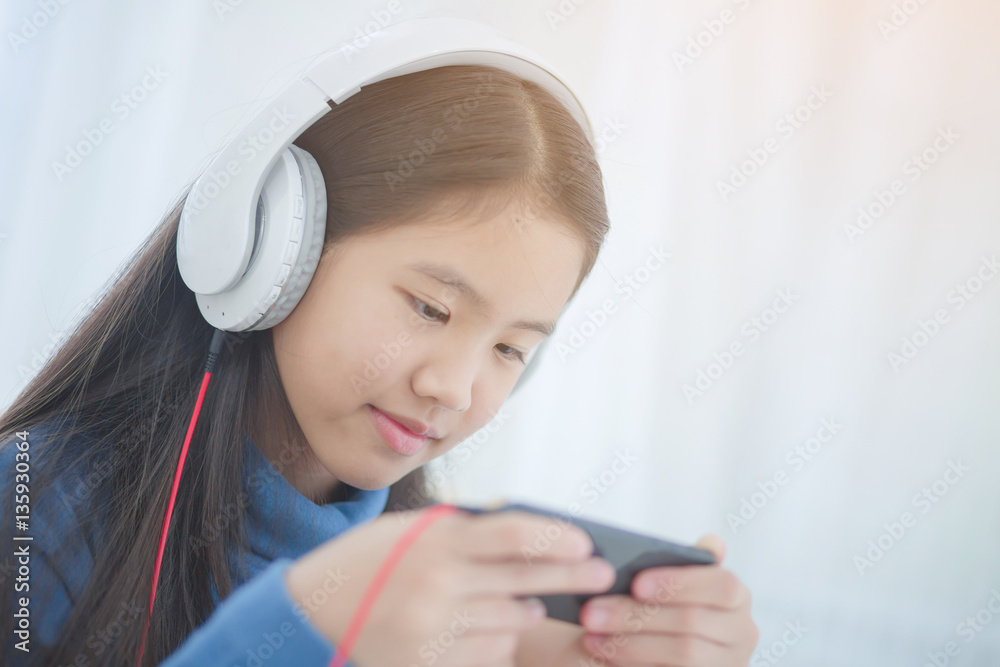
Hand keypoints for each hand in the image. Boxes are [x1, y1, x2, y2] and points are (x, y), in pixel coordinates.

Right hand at [285, 507, 615, 666]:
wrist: (309, 614)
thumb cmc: (367, 562)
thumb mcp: (409, 530)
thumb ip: (463, 530)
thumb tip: (526, 532)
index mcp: (434, 540)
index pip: (514, 534)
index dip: (556, 538)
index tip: (585, 543)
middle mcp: (437, 585)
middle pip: (524, 580)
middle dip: (570, 578)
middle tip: (601, 575)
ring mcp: (432, 631)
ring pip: (510, 622)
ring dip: (526, 611)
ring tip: (531, 602)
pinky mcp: (427, 665)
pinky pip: (487, 654)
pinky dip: (498, 640)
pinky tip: (493, 626)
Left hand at [577, 534, 758, 665]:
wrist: (654, 649)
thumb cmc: (664, 605)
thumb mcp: (672, 583)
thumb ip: (685, 564)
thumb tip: (712, 543)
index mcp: (737, 597)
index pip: (722, 586)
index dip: (679, 583)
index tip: (636, 584)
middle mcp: (742, 633)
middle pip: (692, 621)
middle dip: (636, 615)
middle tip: (591, 611)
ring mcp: (727, 664)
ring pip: (683, 653)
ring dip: (631, 643)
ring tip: (591, 635)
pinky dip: (634, 663)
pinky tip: (606, 654)